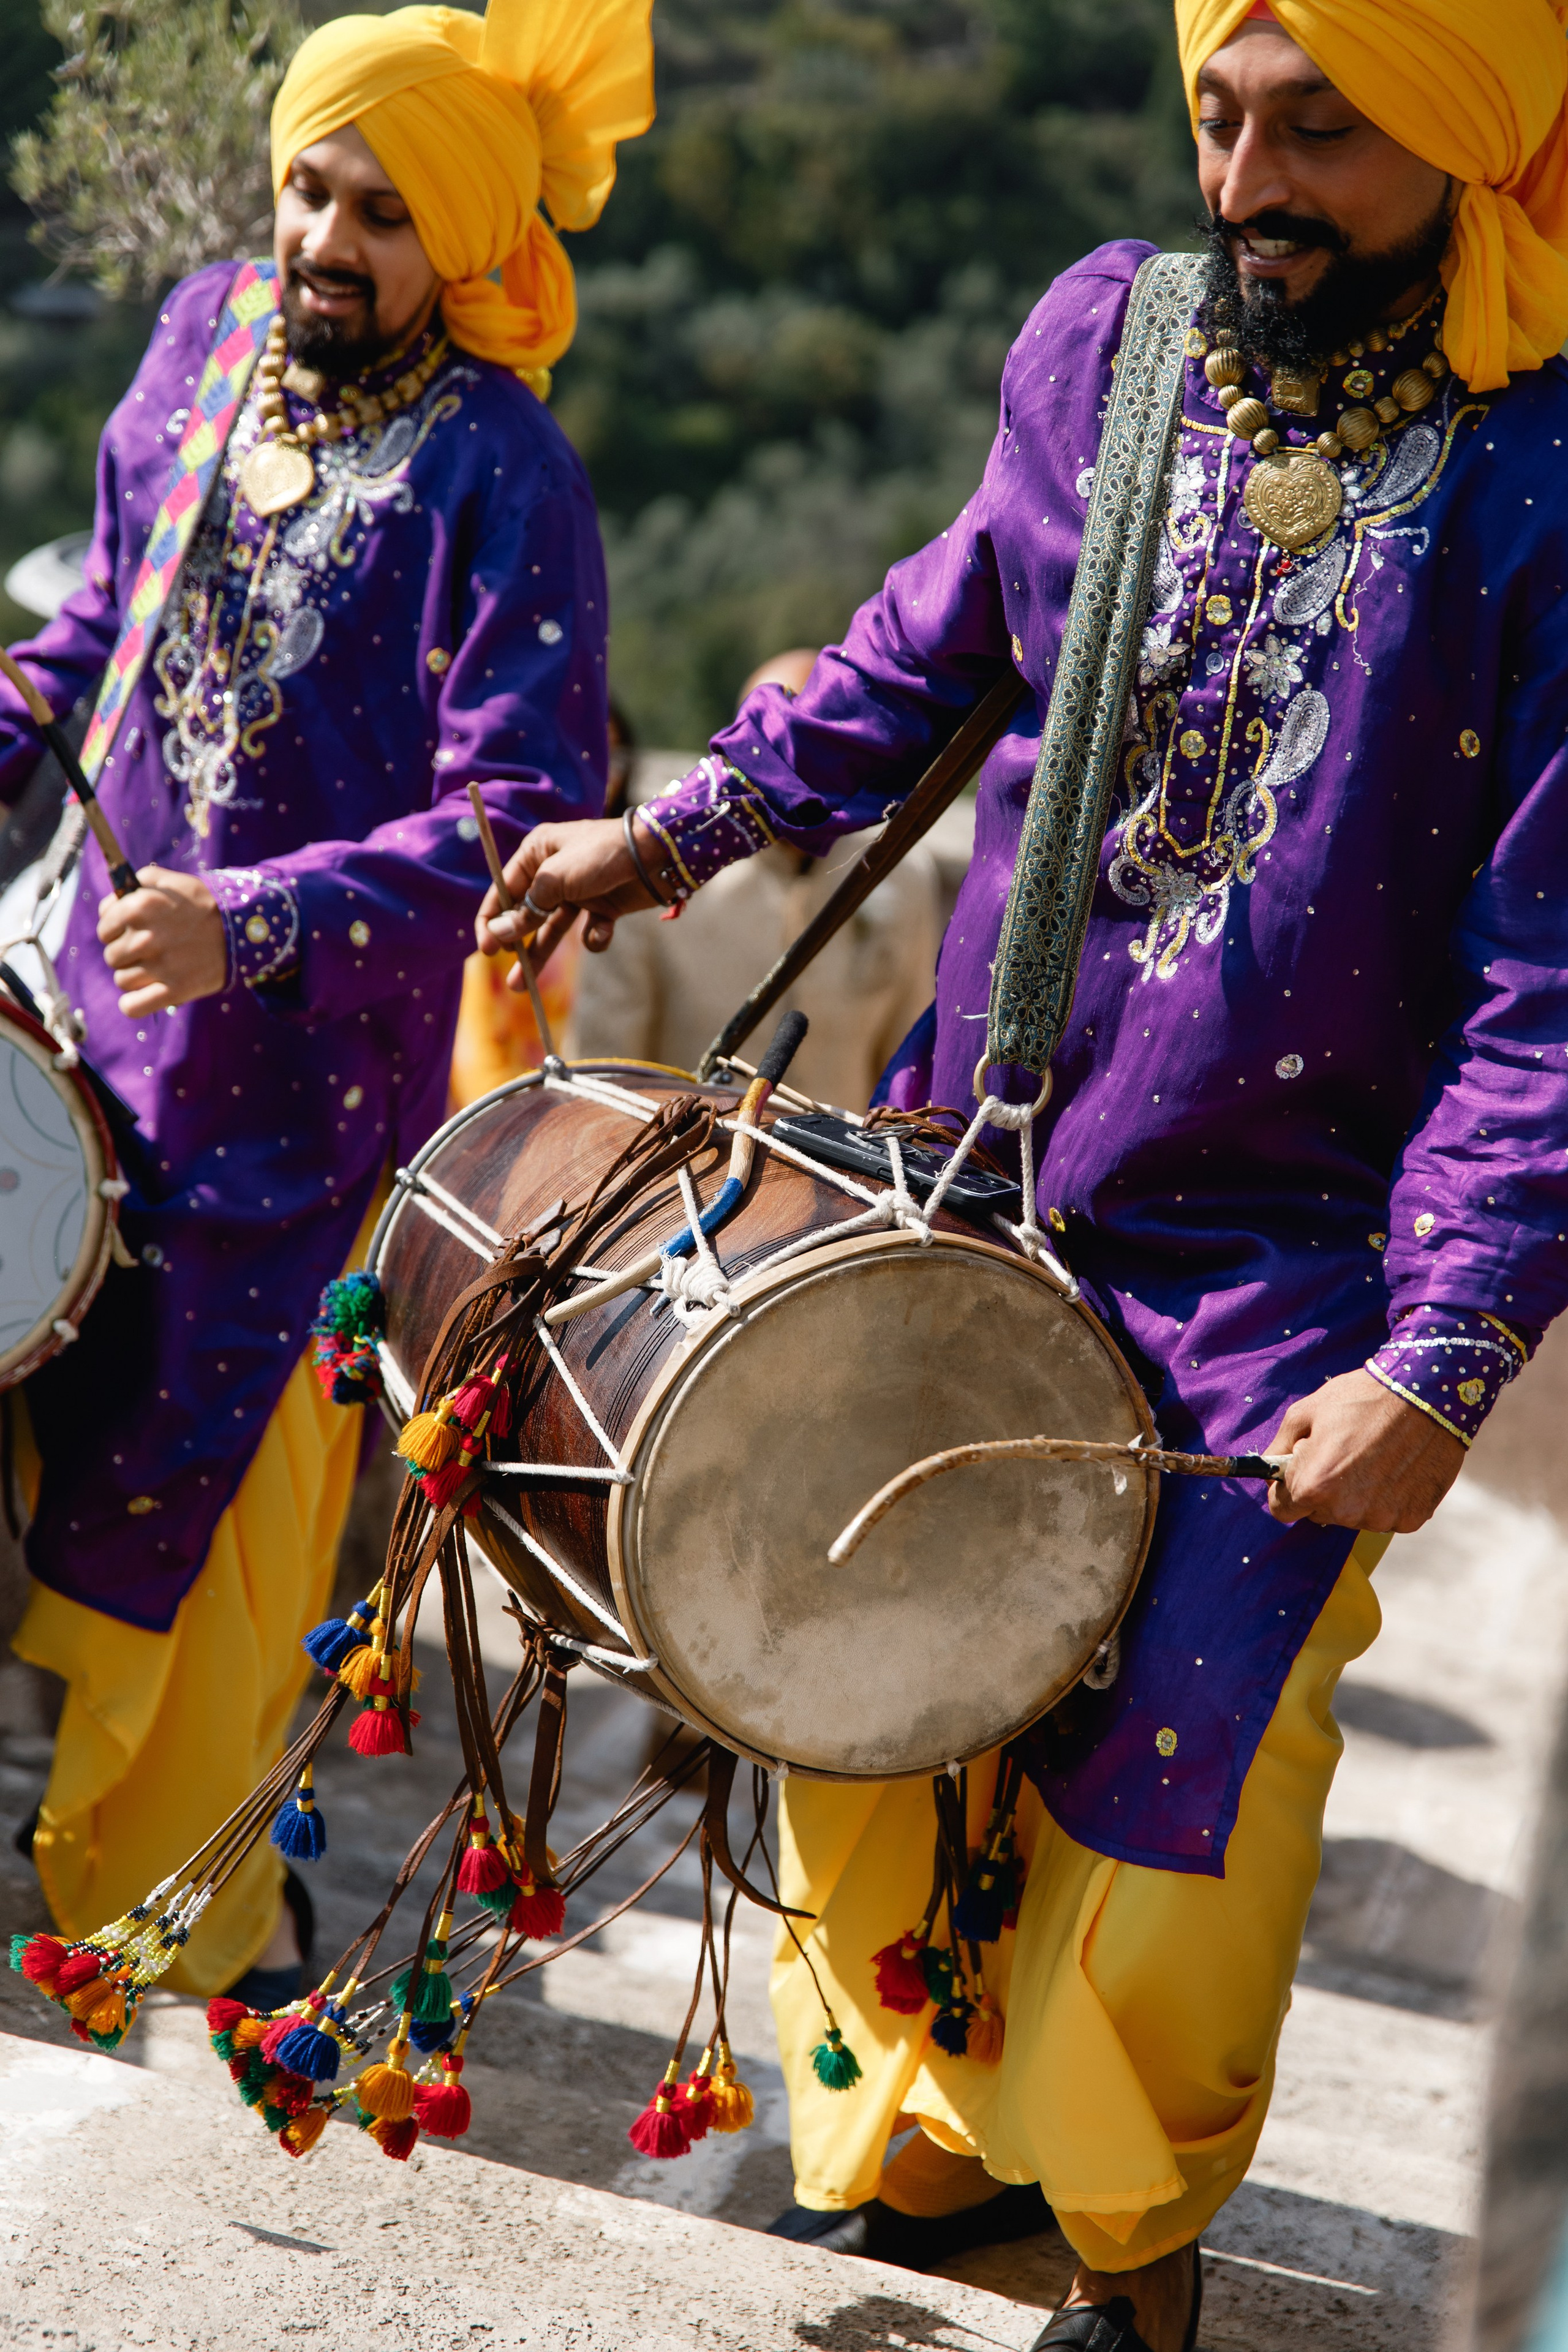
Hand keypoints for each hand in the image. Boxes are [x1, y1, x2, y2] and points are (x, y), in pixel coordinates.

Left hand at [97, 865, 227, 1016]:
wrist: (243, 929)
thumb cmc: (204, 904)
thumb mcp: (172, 882)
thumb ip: (137, 883)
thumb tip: (112, 902)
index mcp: (139, 907)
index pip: (104, 926)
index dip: (114, 928)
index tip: (129, 930)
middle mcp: (145, 937)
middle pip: (112, 955)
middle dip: (125, 952)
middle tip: (147, 949)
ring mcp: (160, 967)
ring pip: (122, 980)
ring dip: (133, 975)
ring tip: (153, 968)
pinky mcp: (174, 991)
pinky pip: (132, 1007)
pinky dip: (133, 1004)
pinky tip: (143, 994)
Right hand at [476, 814, 660, 981]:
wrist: (657, 855)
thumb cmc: (602, 855)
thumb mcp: (556, 879)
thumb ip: (528, 908)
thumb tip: (500, 932)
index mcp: (537, 854)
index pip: (502, 891)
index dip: (491, 921)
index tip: (487, 950)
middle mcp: (554, 873)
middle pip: (526, 915)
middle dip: (516, 946)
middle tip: (510, 978)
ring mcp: (580, 891)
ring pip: (552, 929)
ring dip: (541, 954)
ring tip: (523, 986)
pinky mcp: (603, 907)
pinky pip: (589, 931)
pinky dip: (594, 937)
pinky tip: (602, 931)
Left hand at [1266, 1367, 1463, 1532]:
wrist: (1428, 1394)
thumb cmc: (1364, 1398)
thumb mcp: (1307, 1411)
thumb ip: (1279, 1446)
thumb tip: (1269, 1467)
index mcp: (1313, 1486)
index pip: (1282, 1509)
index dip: (1286, 1488)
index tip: (1298, 1470)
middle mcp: (1346, 1510)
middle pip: (1318, 1512)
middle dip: (1322, 1488)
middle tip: (1342, 1452)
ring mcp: (1381, 1518)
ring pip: (1353, 1515)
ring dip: (1356, 1494)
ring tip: (1373, 1456)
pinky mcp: (1411, 1519)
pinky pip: (1387, 1514)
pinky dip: (1387, 1497)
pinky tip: (1396, 1467)